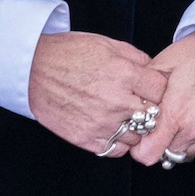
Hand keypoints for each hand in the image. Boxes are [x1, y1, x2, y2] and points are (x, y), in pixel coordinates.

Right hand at [28, 31, 166, 156]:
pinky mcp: (86, 139)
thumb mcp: (107, 44)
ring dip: (135, 129)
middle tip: (140, 104)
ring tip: (123, 117)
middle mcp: (117, 101)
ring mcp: (102, 123)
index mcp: (124, 74)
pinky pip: (116, 150)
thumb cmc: (69, 53)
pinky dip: (118, 143)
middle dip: (150, 109)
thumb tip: (153, 70)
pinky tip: (112, 129)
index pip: (161, 90)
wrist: (32, 69)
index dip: (158, 88)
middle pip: (153, 116)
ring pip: (137, 137)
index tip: (150, 88)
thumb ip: (135, 58)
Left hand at [128, 27, 194, 165]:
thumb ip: (144, 91)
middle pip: (165, 154)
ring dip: (178, 141)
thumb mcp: (163, 63)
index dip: (140, 148)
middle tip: (162, 120)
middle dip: (160, 141)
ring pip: (185, 153)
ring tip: (181, 117)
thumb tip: (131, 106)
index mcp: (176, 113)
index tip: (142, 135)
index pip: (148, 154)